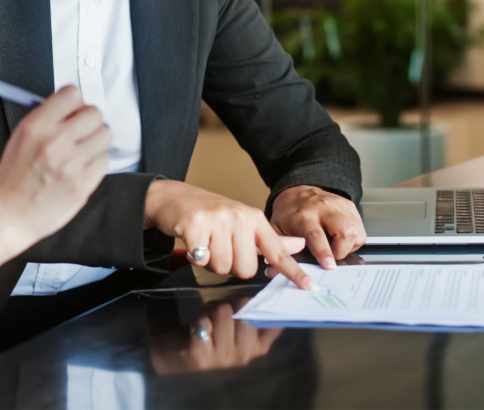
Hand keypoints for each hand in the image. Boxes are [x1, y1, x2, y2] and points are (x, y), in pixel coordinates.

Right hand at [0, 86, 109, 249]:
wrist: (6, 216)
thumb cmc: (12, 178)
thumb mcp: (20, 137)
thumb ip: (47, 118)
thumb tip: (74, 105)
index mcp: (36, 126)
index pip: (72, 94)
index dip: (76, 102)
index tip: (74, 111)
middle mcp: (54, 141)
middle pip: (94, 113)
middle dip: (89, 121)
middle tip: (82, 132)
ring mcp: (70, 164)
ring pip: (105, 135)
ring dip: (96, 142)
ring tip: (81, 152)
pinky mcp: (82, 184)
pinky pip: (104, 161)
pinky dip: (95, 164)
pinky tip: (79, 170)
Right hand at [143, 180, 314, 290]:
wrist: (173, 196)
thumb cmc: (210, 213)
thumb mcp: (243, 222)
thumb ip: (269, 239)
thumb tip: (298, 245)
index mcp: (254, 219)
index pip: (277, 250)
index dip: (294, 271)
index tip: (310, 287)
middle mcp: (239, 217)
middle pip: (245, 269)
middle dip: (230, 265)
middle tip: (219, 247)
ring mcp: (217, 219)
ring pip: (223, 267)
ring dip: (211, 262)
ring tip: (206, 243)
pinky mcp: (195, 224)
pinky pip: (201, 260)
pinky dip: (195, 257)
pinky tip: (192, 242)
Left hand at [150, 300, 281, 374]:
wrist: (176, 353)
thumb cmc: (210, 332)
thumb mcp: (234, 321)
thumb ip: (248, 311)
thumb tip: (263, 294)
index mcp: (257, 347)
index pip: (274, 324)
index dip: (267, 307)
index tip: (259, 299)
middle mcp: (244, 356)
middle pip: (244, 314)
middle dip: (230, 305)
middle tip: (219, 313)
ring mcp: (223, 359)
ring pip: (223, 314)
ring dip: (211, 311)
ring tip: (206, 320)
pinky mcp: (201, 358)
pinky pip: (204, 324)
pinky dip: (198, 319)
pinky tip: (195, 329)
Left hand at [270, 186, 365, 269]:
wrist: (296, 191)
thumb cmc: (288, 213)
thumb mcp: (277, 229)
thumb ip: (281, 248)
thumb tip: (277, 270)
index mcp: (303, 216)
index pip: (316, 235)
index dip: (324, 252)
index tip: (329, 266)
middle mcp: (323, 208)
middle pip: (345, 232)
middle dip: (342, 250)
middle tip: (331, 255)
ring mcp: (339, 205)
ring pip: (356, 232)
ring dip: (349, 245)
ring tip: (335, 245)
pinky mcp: (349, 206)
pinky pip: (360, 229)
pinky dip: (353, 239)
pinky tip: (340, 237)